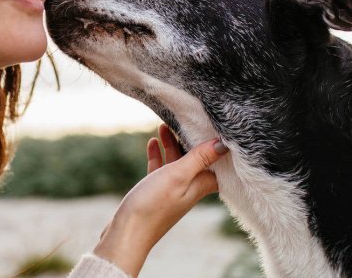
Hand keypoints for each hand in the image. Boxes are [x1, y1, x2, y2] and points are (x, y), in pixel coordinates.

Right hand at [93, 124, 227, 276]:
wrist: (126, 233)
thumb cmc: (153, 205)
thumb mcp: (178, 176)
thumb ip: (199, 159)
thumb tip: (224, 144)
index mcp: (199, 185)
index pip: (215, 162)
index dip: (215, 146)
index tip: (212, 127)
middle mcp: (189, 189)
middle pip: (195, 159)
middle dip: (190, 139)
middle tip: (182, 119)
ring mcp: (171, 191)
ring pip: (176, 162)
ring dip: (171, 144)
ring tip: (163, 125)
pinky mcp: (155, 193)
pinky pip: (160, 169)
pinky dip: (158, 155)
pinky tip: (151, 143)